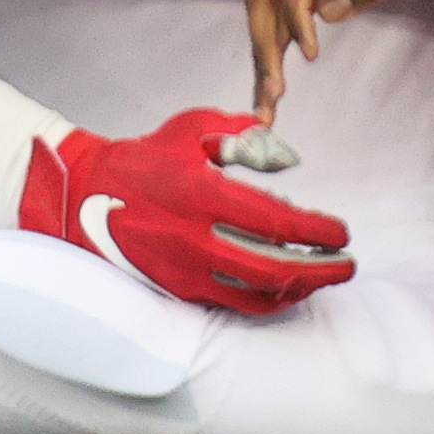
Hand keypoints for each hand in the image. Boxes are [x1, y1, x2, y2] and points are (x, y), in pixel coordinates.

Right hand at [20, 108, 351, 312]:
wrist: (84, 197)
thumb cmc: (146, 157)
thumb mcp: (192, 128)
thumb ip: (243, 134)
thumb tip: (286, 158)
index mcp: (202, 194)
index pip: (277, 222)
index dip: (318, 231)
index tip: (342, 232)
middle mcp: (196, 238)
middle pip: (275, 268)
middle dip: (321, 270)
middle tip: (348, 264)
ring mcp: (185, 270)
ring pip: (257, 294)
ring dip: (299, 288)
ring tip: (322, 277)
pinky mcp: (177, 289)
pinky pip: (232, 304)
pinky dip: (267, 300)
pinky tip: (286, 289)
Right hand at [241, 0, 433, 120]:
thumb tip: (326, 11)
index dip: (296, 18)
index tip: (310, 54)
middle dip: (265, 46)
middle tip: (272, 94)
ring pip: (264, 8)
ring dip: (262, 53)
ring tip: (266, 102)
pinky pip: (275, 11)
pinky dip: (270, 46)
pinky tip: (270, 79)